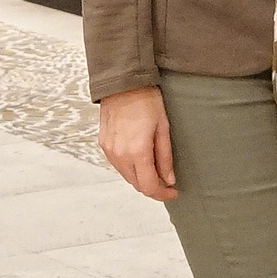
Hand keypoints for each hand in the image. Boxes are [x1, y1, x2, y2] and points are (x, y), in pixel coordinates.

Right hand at [98, 86, 177, 201]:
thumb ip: (165, 157)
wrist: (123, 83)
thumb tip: (168, 179)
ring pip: (126, 176)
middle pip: (136, 184)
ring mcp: (109, 150)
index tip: (173, 192)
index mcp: (137, 152)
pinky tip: (140, 158)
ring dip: (141, 177)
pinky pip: (118, 164)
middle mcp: (120, 155)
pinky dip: (130, 167)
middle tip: (167, 181)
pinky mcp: (103, 144)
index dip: (162, 194)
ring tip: (155, 168)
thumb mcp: (163, 129)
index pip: (149, 187)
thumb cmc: (147, 101)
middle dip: (152, 187)